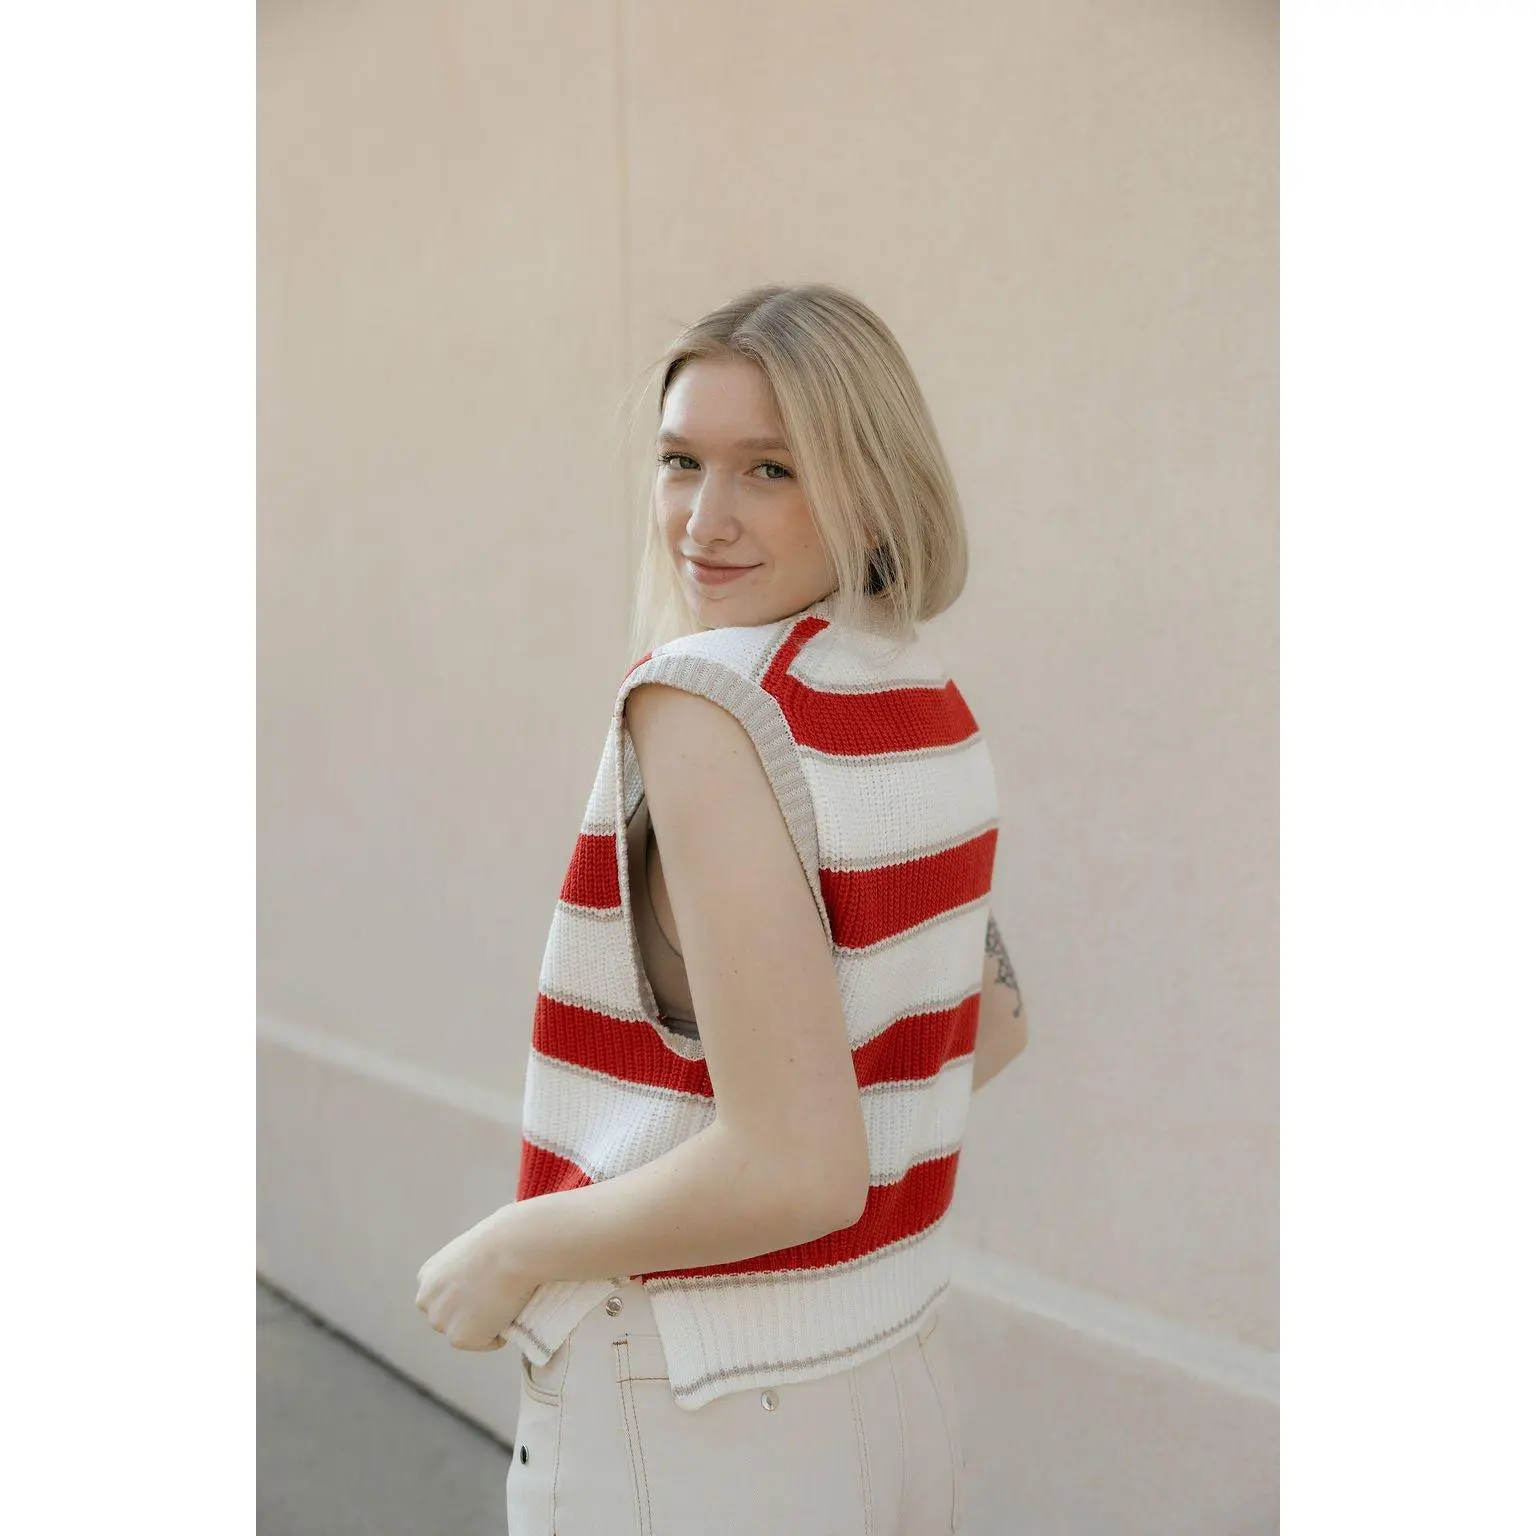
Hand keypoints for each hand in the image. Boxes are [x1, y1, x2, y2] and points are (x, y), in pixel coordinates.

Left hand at [415, 1205, 538, 1351]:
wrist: (512, 1249)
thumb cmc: (503, 1240)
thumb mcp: (470, 1251)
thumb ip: (463, 1272)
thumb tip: (479, 1287)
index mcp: (427, 1276)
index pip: (444, 1299)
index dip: (468, 1294)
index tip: (486, 1284)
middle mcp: (426, 1300)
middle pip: (452, 1319)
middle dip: (473, 1313)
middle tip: (497, 1294)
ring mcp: (441, 1321)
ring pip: (468, 1332)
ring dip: (486, 1323)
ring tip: (503, 1298)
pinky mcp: (459, 1338)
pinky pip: (488, 1342)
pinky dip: (502, 1331)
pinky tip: (507, 1307)